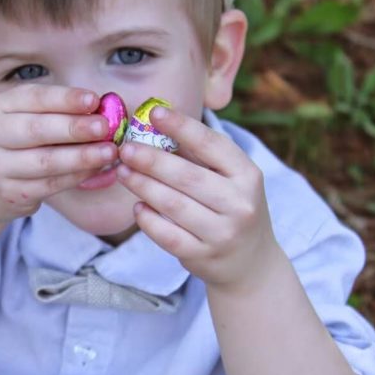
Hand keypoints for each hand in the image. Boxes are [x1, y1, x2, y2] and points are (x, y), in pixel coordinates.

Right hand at [0, 84, 116, 222]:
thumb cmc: (14, 145)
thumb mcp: (23, 120)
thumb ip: (55, 113)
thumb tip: (101, 109)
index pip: (33, 98)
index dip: (65, 99)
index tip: (94, 100)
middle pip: (37, 129)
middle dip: (75, 128)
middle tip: (104, 127)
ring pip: (46, 161)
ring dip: (82, 156)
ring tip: (108, 152)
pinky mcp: (8, 193)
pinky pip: (50, 184)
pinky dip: (76, 176)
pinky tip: (95, 169)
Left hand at [116, 106, 278, 288]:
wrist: (251, 262)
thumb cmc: (232, 208)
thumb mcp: (232, 179)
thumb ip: (201, 155)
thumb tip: (157, 125)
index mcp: (248, 175)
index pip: (211, 145)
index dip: (181, 126)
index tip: (153, 112)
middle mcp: (239, 204)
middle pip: (187, 176)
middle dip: (151, 160)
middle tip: (125, 148)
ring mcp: (223, 233)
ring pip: (173, 205)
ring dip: (143, 186)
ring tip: (123, 172)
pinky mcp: (203, 257)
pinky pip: (167, 235)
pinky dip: (148, 220)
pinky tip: (137, 207)